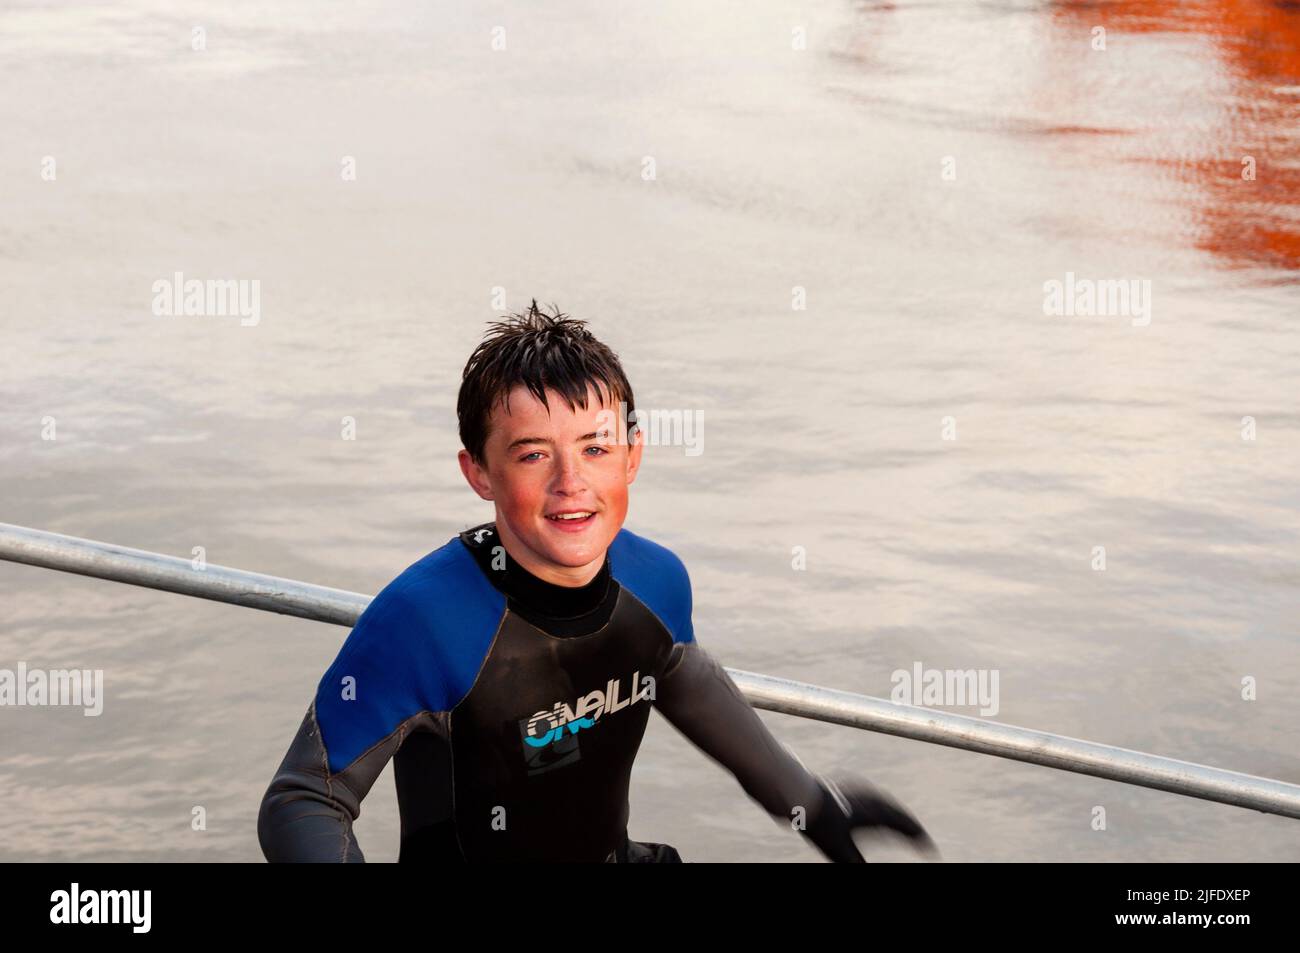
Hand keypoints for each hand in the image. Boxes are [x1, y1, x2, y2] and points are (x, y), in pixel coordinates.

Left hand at [801, 774, 937, 862]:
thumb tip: (864, 870)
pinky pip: (873, 796)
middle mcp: (872, 799)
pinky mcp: (847, 785)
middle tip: (921, 839)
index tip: (930, 850)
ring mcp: (860, 790)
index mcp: (875, 814)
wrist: (798, 795)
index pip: (905, 827)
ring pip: (886, 802)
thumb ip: (857, 865)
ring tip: (903, 824)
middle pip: (898, 813)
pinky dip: (882, 805)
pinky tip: (877, 808)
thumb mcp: (840, 852)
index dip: (919, 839)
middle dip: (911, 826)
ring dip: (897, 814)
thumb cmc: (820, 824)